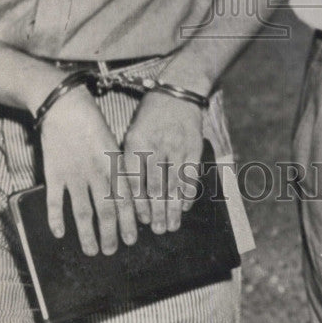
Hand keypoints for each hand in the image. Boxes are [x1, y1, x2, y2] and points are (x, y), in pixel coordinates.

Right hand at [39, 85, 136, 256]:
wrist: (64, 105)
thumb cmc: (91, 120)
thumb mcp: (112, 140)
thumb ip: (117, 165)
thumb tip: (126, 189)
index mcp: (113, 163)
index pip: (125, 198)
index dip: (130, 220)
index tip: (133, 237)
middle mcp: (96, 173)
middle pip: (106, 210)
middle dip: (110, 233)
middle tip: (113, 250)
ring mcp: (74, 175)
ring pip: (83, 212)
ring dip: (88, 234)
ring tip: (91, 250)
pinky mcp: (54, 173)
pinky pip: (55, 201)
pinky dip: (56, 218)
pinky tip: (58, 233)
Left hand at [122, 92, 203, 235]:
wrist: (178, 92)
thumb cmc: (150, 115)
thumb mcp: (133, 131)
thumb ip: (130, 159)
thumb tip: (127, 192)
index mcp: (136, 142)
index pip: (135, 179)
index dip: (138, 202)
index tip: (140, 220)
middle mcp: (157, 146)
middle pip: (156, 185)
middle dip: (156, 211)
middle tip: (157, 230)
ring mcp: (178, 147)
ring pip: (175, 184)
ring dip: (174, 208)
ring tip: (172, 226)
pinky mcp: (194, 147)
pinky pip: (192, 175)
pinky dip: (189, 192)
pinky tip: (186, 207)